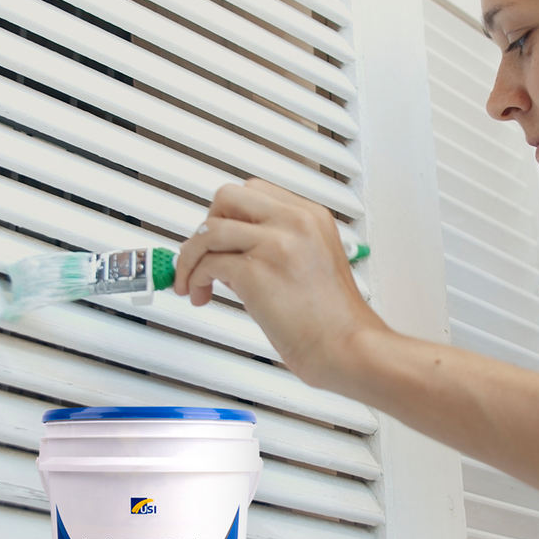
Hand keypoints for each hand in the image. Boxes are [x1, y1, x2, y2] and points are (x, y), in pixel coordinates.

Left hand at [173, 178, 384, 387]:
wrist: (347, 347)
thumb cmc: (334, 320)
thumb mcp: (315, 262)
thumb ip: (280, 245)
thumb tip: (234, 251)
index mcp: (312, 217)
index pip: (256, 192)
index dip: (230, 214)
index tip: (222, 237)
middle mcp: (294, 222)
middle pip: (229, 197)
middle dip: (207, 224)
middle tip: (204, 252)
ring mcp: (276, 243)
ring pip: (209, 228)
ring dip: (191, 256)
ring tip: (193, 280)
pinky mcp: (256, 271)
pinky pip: (207, 262)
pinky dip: (195, 278)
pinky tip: (200, 293)